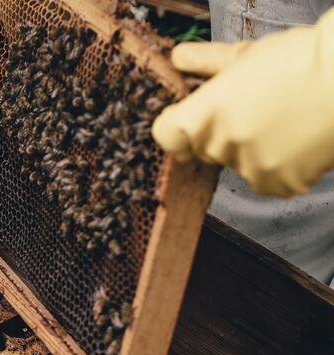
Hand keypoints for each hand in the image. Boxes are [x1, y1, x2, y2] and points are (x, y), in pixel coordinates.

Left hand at [151, 10, 333, 196]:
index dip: (176, 125)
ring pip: (239, 163)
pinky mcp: (278, 183)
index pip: (167, 136)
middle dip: (222, 134)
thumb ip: (206, 62)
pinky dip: (281, 166)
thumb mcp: (247, 56)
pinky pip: (269, 179)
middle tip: (254, 112)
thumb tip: (179, 56)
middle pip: (205, 149)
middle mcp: (218, 147)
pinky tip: (298, 141)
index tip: (189, 117)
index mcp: (201, 117)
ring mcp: (248, 168)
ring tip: (285, 122)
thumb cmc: (302, 61)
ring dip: (254, 149)